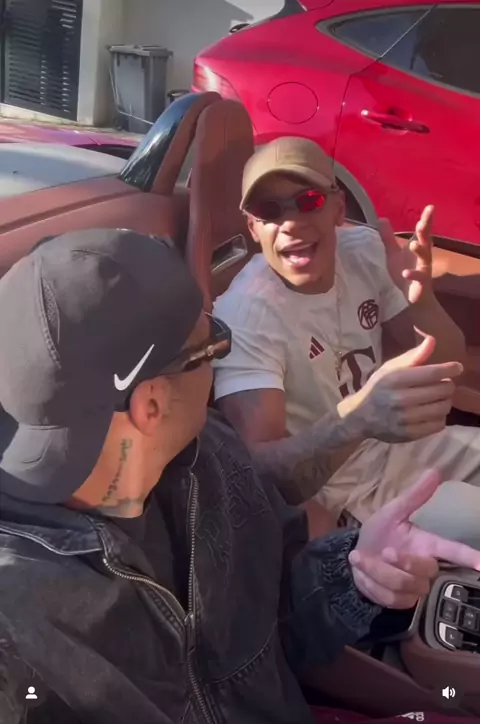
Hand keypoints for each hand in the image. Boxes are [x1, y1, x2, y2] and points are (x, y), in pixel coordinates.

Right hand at [337, 333, 462, 442]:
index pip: (433, 373)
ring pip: (444, 407)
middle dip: (447, 385)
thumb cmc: (379, 387)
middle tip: (442, 385)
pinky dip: (440, 417)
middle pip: (442, 390)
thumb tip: (432, 340)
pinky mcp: (410, 434)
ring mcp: (406, 419)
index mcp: (396, 379)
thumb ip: (413, 355)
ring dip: (445, 401)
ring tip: (437, 398)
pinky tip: (431, 412)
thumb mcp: (390, 368)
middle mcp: (401, 399)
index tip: (457, 368)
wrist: (360, 416)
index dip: (450, 369)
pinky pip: (439, 425)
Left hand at [349, 469, 479, 608]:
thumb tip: (435, 471)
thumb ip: (414, 496)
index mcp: (427, 544)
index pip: (453, 550)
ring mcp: (415, 587)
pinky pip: (391, 599)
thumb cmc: (380, 532)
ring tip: (361, 557)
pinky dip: (372, 584)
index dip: (469, 557)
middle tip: (385, 551)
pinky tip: (363, 573)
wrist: (356, 556)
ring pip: (405, 587)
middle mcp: (426, 567)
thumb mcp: (393, 512)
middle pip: (426, 570)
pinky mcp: (401, 602)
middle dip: (404, 563)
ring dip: (379, 571)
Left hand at [378, 205, 433, 303]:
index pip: (423, 231)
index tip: (430, 207)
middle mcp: (424, 256)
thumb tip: (381, 218)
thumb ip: (388, 238)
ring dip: (420, 250)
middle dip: (425, 231)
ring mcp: (424, 269)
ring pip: (425, 258)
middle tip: (422, 222)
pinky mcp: (421, 283)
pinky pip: (418, 277)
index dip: (427, 219)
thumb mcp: (393, 253)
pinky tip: (406, 273)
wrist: (413, 297)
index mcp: (418, 246)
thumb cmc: (404, 271)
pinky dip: (412, 274)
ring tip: (413, 244)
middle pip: (426, 240)